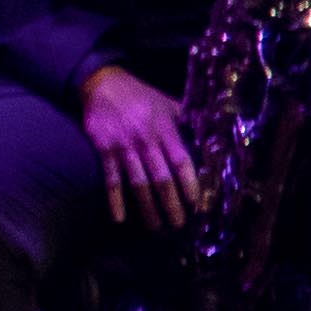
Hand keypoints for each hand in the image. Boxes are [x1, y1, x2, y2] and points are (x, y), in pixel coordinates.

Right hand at [75, 65, 208, 225]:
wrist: (102, 83)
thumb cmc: (140, 96)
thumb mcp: (166, 103)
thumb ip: (185, 121)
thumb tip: (208, 137)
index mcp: (166, 129)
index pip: (182, 162)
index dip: (190, 185)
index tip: (197, 205)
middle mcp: (147, 139)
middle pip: (162, 178)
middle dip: (172, 204)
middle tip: (178, 225)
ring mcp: (124, 146)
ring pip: (139, 183)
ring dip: (148, 208)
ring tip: (156, 227)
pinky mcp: (104, 149)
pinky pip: (111, 178)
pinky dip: (114, 199)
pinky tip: (119, 218)